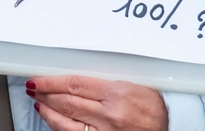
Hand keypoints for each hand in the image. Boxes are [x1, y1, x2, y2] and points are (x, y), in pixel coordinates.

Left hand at [27, 75, 167, 130]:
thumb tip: (72, 78)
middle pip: (67, 102)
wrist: (170, 125)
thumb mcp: (129, 85)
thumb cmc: (152, 106)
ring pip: (66, 122)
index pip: (74, 84)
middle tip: (34, 87)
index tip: (38, 79)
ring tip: (39, 102)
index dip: (51, 82)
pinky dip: (59, 127)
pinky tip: (52, 119)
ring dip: (48, 111)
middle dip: (46, 94)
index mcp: (115, 93)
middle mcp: (109, 114)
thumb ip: (102, 82)